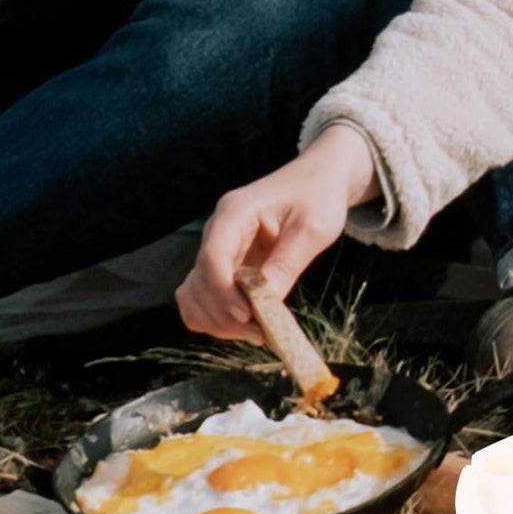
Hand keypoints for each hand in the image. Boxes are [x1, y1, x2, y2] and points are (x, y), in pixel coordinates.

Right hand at [176, 125, 381, 342]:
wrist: (317, 180)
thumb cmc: (318, 196)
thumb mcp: (314, 228)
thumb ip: (287, 263)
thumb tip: (265, 303)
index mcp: (235, 212)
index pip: (213, 257)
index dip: (224, 293)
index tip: (247, 318)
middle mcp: (218, 231)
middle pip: (200, 282)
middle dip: (225, 314)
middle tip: (261, 333)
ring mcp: (218, 248)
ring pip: (194, 294)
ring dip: (218, 320)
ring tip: (256, 332)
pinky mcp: (225, 264)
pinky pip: (203, 295)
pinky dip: (216, 315)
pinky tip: (245, 323)